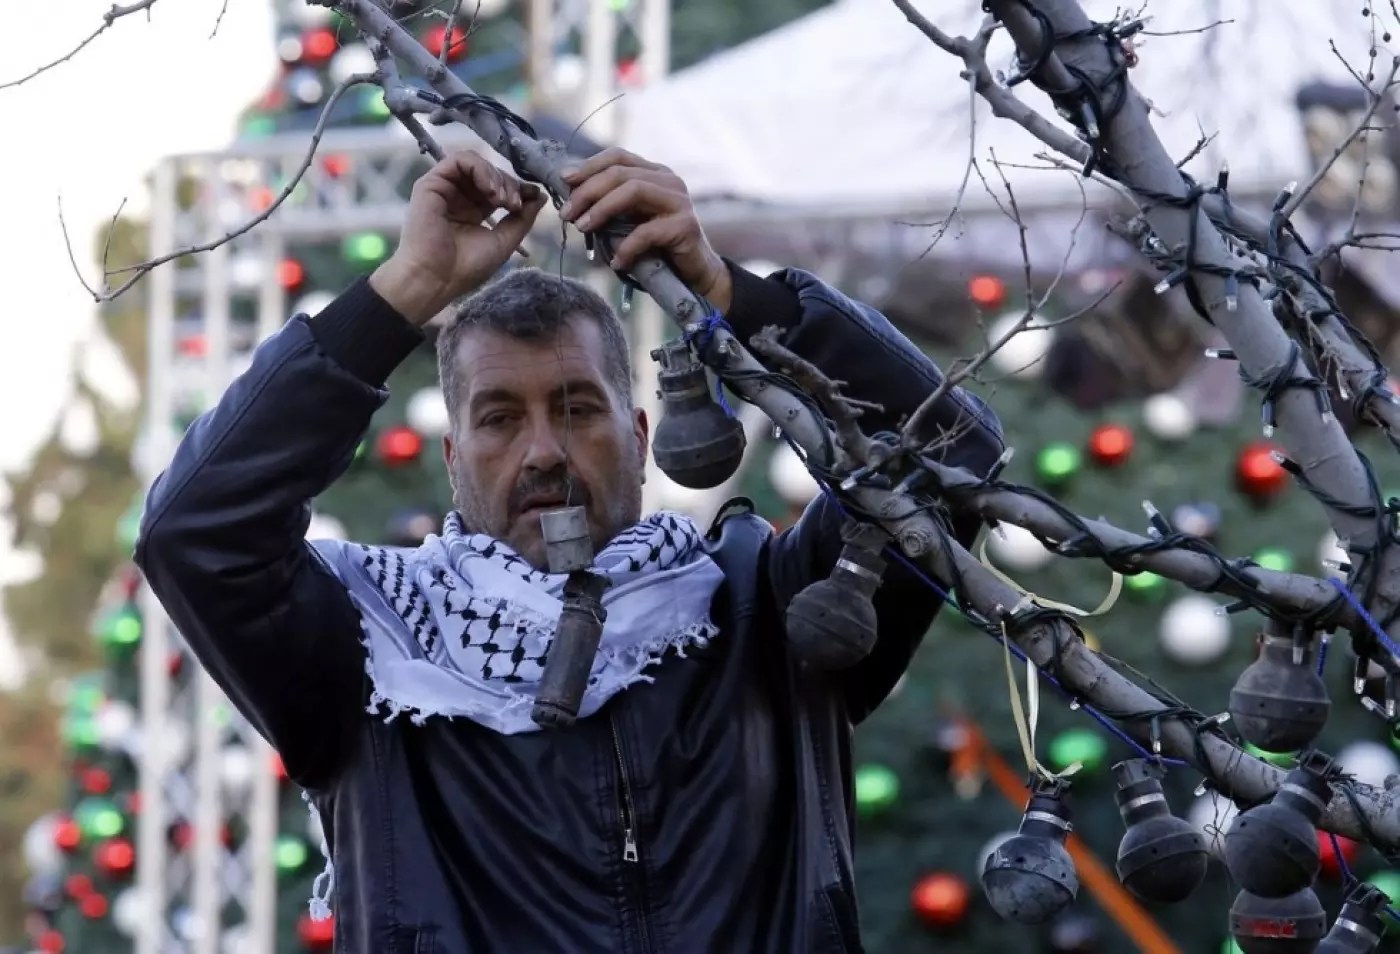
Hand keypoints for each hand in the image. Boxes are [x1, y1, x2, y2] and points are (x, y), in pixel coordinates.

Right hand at [371, 150, 546, 324]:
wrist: (436, 279)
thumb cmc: (466, 267)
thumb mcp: (504, 241)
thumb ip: (522, 218)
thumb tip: (540, 196)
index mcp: (474, 210)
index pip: (500, 187)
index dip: (519, 187)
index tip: (534, 195)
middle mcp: (459, 196)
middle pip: (490, 173)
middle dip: (510, 184)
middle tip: (514, 204)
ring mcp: (445, 188)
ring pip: (476, 163)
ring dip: (496, 176)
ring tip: (502, 200)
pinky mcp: (431, 183)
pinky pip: (458, 160)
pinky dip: (480, 169)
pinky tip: (490, 190)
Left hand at [559, 148, 731, 313]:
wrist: (695, 272)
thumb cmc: (658, 246)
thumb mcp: (631, 220)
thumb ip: (611, 205)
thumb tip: (572, 201)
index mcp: (654, 173)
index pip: (618, 156)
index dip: (588, 165)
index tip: (564, 180)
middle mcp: (669, 180)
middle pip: (620, 173)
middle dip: (588, 191)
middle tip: (567, 214)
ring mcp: (679, 200)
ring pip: (633, 191)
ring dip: (601, 209)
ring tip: (583, 228)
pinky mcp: (685, 225)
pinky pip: (646, 232)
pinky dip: (626, 247)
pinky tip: (616, 262)